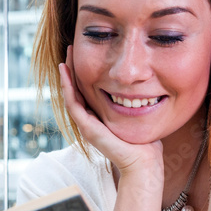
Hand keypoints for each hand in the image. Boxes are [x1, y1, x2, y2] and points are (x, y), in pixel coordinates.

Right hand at [59, 47, 162, 178]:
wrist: (143, 161)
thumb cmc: (145, 143)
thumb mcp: (138, 115)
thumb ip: (135, 103)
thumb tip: (144, 89)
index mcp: (99, 118)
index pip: (86, 92)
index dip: (82, 73)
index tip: (83, 54)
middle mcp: (90, 121)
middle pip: (75, 91)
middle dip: (72, 69)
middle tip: (71, 48)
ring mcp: (86, 125)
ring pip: (70, 96)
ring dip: (66, 76)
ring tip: (65, 57)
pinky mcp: (88, 128)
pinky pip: (73, 104)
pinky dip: (67, 87)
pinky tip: (66, 72)